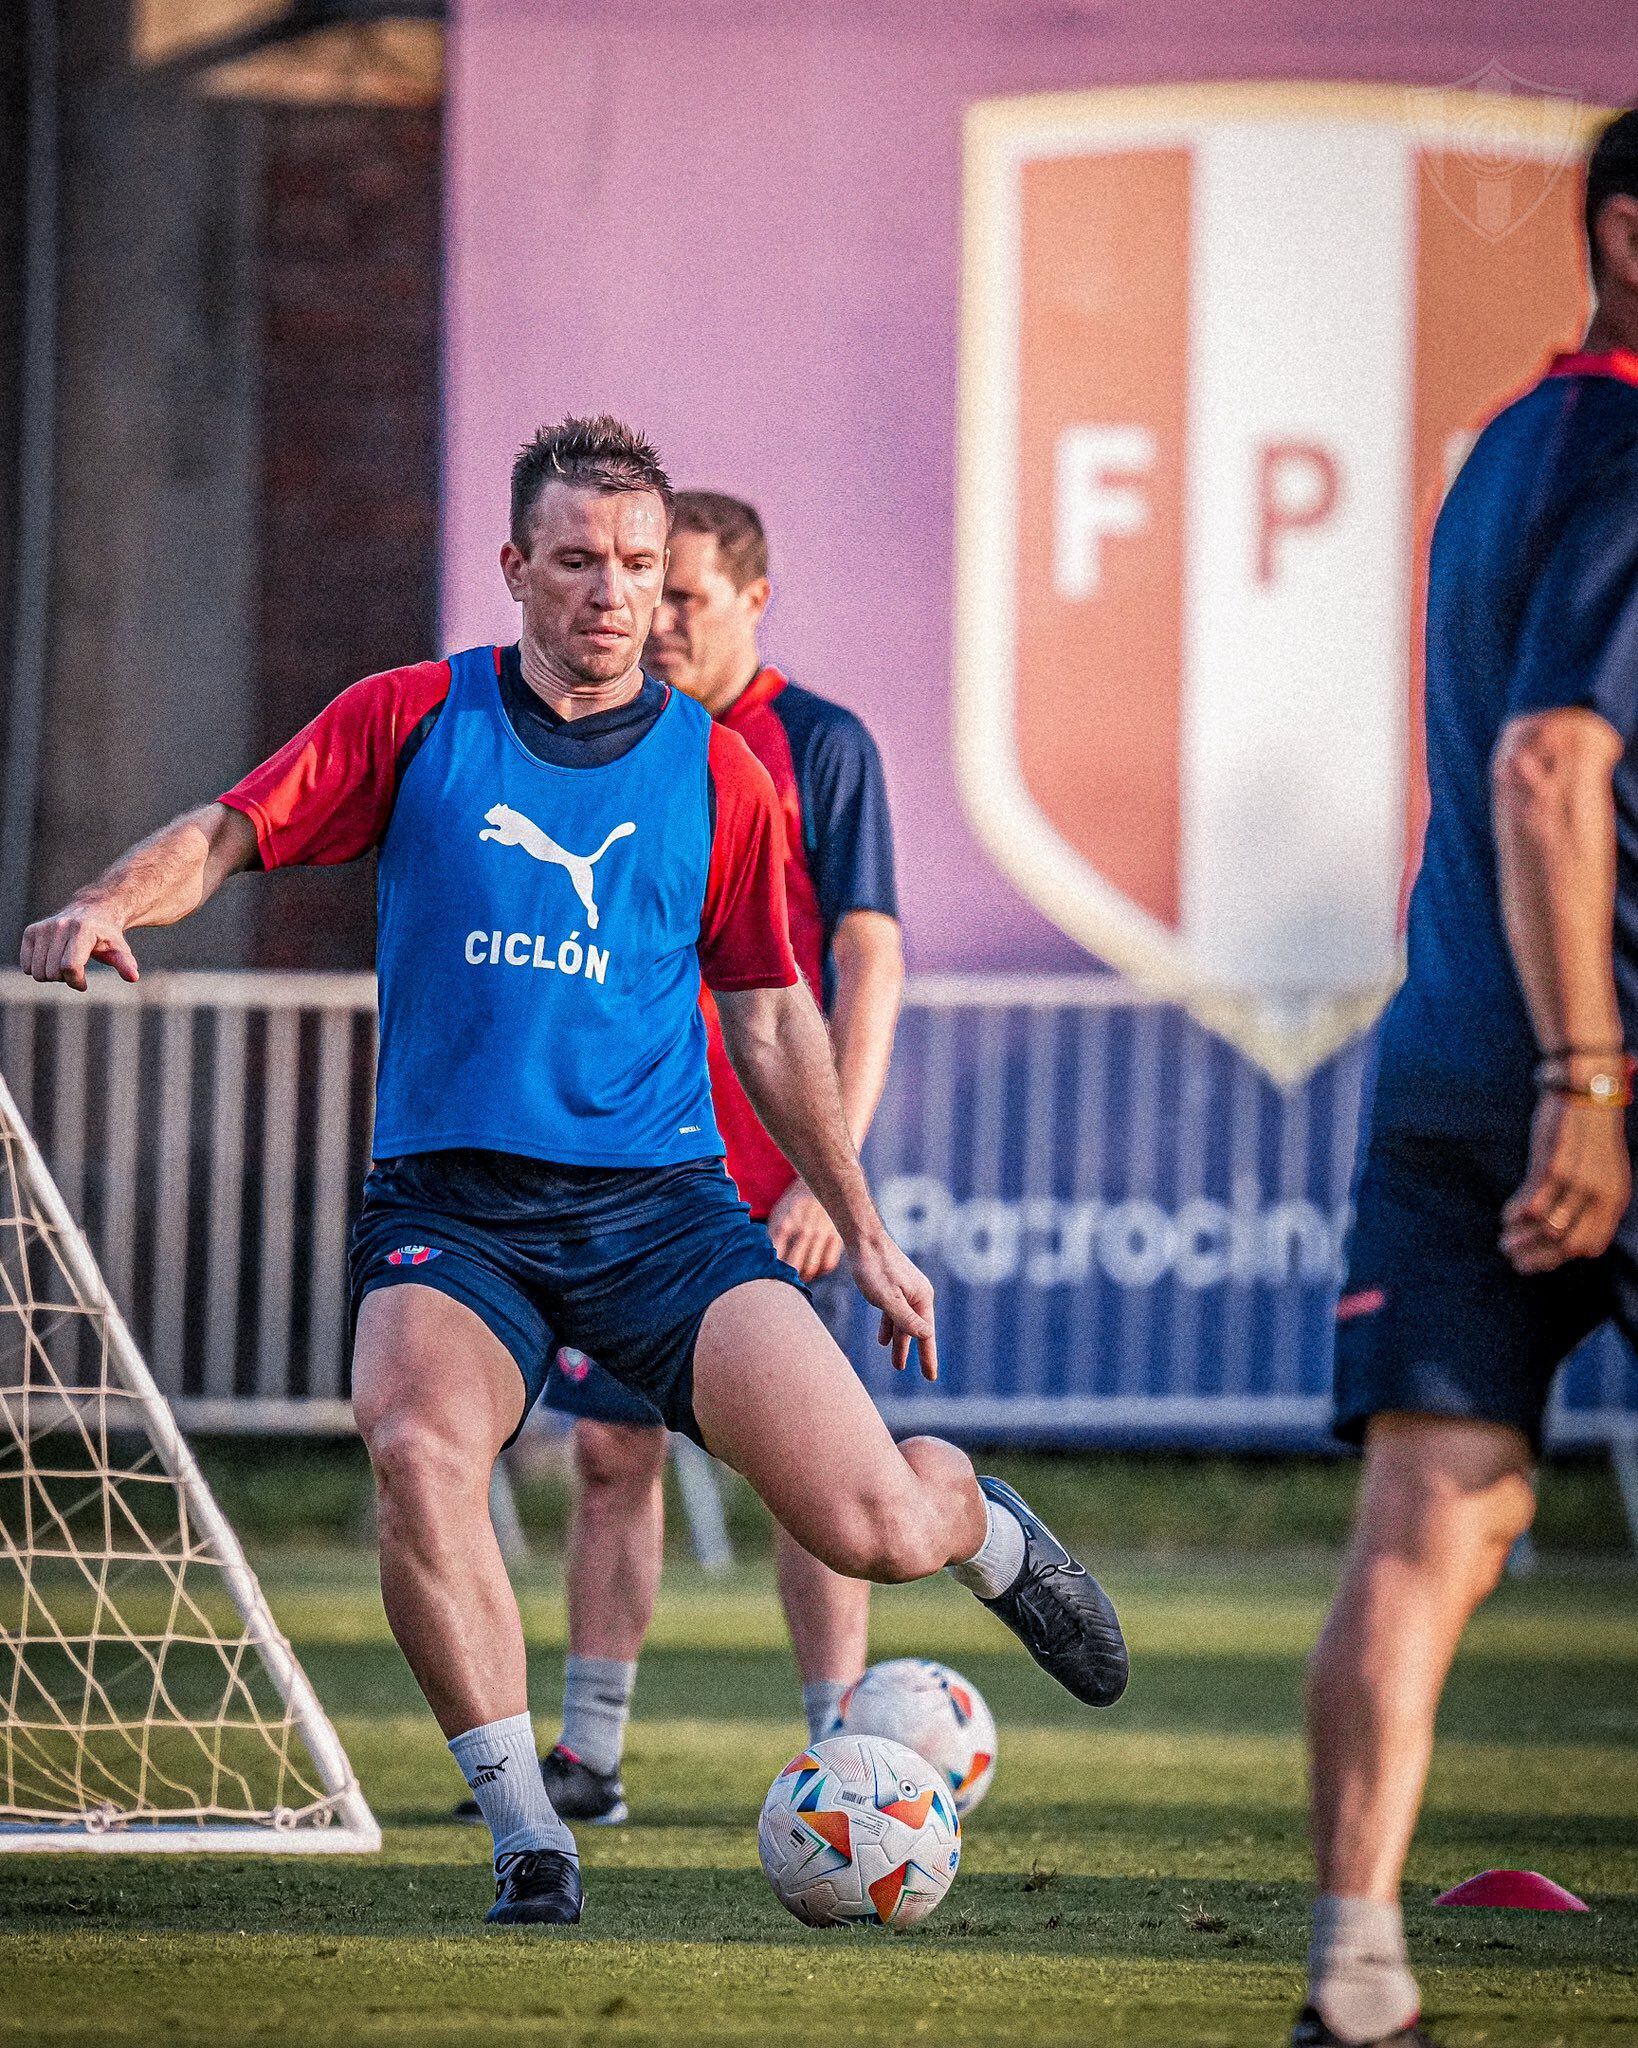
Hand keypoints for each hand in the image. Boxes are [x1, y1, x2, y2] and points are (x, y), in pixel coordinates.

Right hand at [19, 901, 139, 990]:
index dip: (76, 982)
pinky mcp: (31, 931)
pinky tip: (52, 961)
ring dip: (52, 976)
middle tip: (76, 970)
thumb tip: (133, 977)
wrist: (91, 912)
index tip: (84, 984)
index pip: (70, 967)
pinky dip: (38, 970)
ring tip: (65, 964)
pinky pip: (26, 966)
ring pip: (38, 972)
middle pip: (53, 972)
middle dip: (65, 979)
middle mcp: (60, 926)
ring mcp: (43, 928)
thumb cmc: (106, 936)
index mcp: (82, 930)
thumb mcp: (119, 950)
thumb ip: (125, 964)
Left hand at [767, 1179, 843, 1281]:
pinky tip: (815, 1270)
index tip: (768, 1280)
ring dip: (804, 1278)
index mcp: (784, 1225)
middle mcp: (803, 1230)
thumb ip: (771, 1238)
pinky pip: (829, 1264)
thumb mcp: (777, 1216)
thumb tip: (763, 1263)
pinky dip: (821, 1272)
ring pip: (812, 1268)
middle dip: (787, 1279)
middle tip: (783, 1284)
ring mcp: (821, 1233)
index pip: (776, 1258)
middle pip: (794, 1266)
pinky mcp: (836, 1236)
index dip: (772, 1273)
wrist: (817, 1186)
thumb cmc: (792, 1206)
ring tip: (798, 1279)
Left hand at [846, 1230, 937, 1380]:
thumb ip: (906, 1319)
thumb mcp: (888, 1299)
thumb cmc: (875, 1269)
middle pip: (916, 1330)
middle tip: (921, 1375)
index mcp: (921, 1298)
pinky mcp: (892, 1286)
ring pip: (903, 1323)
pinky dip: (889, 1327)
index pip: (926, 1334)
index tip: (931, 1377)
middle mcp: (917, 1294)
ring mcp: (905, 1290)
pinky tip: (883, 1339)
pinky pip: (893, 1313)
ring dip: (899, 1342)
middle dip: (914, 1352)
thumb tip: (927, 1335)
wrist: (864, 1240)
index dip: (928, 1357)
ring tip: (897, 1364)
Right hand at [1501, 1091, 1631, 1273]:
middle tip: (1516, 1261)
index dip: (1561, 1259)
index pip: (1590, 1246)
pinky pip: (1532, 1203)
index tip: (1539, 1262)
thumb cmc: (1590, 1130)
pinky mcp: (1554, 1166)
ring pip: (1547, 1228)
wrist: (1589, 1088)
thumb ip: (1591, 1198)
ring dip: (1522, 1240)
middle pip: (1568, 1244)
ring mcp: (1578, 1182)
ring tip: (1505, 1243)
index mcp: (1614, 1198)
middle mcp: (1600, 1195)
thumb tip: (1565, 1226)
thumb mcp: (1602, 1169)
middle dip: (1539, 1258)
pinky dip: (1516, 1215)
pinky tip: (1506, 1217)